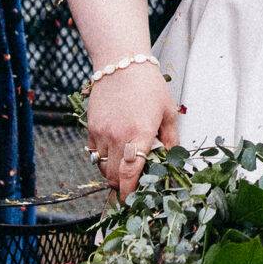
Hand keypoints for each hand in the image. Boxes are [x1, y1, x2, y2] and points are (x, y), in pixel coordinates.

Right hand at [87, 61, 179, 199]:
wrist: (121, 62)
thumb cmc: (149, 86)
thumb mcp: (168, 111)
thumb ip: (170, 139)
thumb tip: (172, 160)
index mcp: (139, 136)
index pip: (130, 175)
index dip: (129, 193)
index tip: (132, 201)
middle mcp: (117, 138)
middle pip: (113, 177)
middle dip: (121, 186)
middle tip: (130, 185)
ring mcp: (101, 133)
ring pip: (101, 167)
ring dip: (111, 172)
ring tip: (123, 166)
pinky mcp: (90, 127)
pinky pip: (92, 152)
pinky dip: (101, 158)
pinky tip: (113, 150)